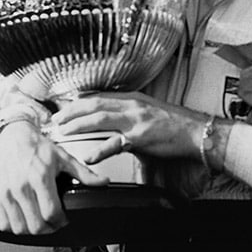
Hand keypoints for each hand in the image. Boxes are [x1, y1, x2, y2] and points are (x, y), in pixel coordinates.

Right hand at [0, 120, 107, 234]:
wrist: (11, 137)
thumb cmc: (37, 147)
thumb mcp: (63, 157)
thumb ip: (84, 173)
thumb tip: (104, 181)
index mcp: (40, 177)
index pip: (51, 213)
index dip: (62, 222)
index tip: (65, 219)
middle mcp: (21, 187)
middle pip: (36, 226)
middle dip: (49, 229)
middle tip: (54, 223)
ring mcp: (6, 193)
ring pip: (20, 229)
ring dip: (32, 231)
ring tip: (40, 222)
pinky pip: (5, 224)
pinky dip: (15, 227)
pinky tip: (25, 219)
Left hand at [50, 92, 203, 163]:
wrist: (196, 132)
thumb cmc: (174, 125)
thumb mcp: (148, 113)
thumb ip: (129, 115)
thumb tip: (112, 121)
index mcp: (132, 99)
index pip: (99, 96)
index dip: (78, 101)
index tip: (63, 106)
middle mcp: (132, 106)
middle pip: (94, 103)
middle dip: (71, 111)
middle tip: (55, 119)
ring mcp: (136, 121)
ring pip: (100, 118)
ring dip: (78, 124)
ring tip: (63, 131)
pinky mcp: (141, 138)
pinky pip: (116, 144)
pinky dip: (100, 150)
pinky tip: (89, 156)